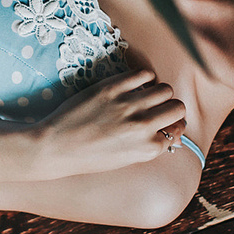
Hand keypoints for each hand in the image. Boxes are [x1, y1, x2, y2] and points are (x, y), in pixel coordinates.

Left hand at [34, 69, 186, 178]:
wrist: (56, 148)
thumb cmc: (89, 157)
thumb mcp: (126, 158)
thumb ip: (150, 145)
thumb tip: (170, 129)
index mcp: (148, 148)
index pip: (177, 129)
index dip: (173, 125)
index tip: (166, 122)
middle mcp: (142, 126)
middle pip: (178, 107)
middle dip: (172, 107)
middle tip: (160, 107)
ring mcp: (127, 106)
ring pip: (165, 89)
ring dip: (160, 92)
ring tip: (148, 95)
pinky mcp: (111, 88)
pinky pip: (143, 74)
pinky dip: (145, 77)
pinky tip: (137, 83)